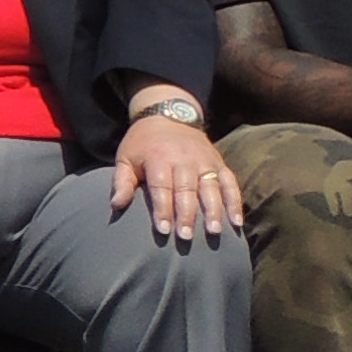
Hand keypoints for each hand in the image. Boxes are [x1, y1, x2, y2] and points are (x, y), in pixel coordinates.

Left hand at [112, 110, 242, 241]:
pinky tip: (236, 222)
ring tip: (214, 232)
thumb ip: (121, 181)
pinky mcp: (219, 163)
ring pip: (211, 187)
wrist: (167, 114)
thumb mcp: (126, 157)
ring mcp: (204, 161)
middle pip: (187, 189)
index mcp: (159, 158)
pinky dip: (235, 202)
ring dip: (213, 211)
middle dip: (187, 214)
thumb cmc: (143, 143)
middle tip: (186, 237)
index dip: (163, 209)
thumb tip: (116, 205)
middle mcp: (184, 160)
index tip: (163, 230)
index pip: (162, 187)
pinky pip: (230, 183)